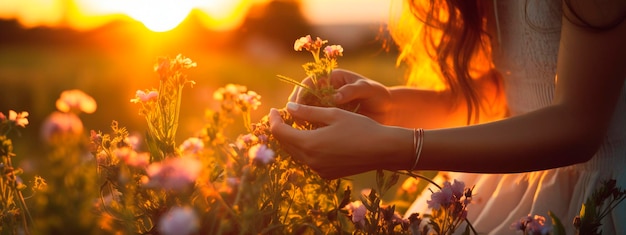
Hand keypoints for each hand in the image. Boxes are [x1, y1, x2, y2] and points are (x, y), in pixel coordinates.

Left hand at [268, 103, 410, 178]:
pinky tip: (312, 137)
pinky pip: (309, 160)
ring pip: (297, 153)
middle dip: (281, 129)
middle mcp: (311, 161)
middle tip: (282, 116)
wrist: (383, 150)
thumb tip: (288, 108)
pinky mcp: (327, 174)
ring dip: (293, 139)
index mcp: (309, 144)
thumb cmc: (360, 127)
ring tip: (296, 124)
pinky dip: (306, 148)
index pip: (280, 133)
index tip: (274, 109)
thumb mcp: (333, 114)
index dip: (274, 120)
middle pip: (286, 144)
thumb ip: (307, 112)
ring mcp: (319, 170)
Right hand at [288, 69, 392, 124]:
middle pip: (303, 97)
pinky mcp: (328, 119)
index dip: (301, 92)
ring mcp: (325, 106)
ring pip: (305, 111)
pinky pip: (314, 123)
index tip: (298, 104)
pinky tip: (307, 137)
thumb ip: (352, 90)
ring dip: (299, 119)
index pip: (310, 82)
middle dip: (296, 107)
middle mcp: (325, 91)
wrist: (388, 112)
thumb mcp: (367, 89)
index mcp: (332, 78)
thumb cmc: (378, 95)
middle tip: (292, 119)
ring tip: (297, 129)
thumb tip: (334, 97)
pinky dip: (309, 129)